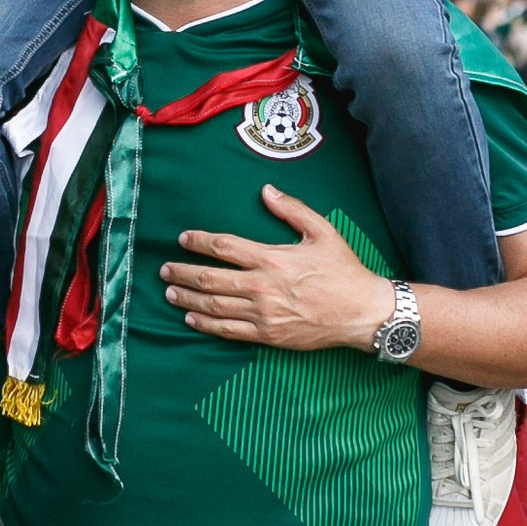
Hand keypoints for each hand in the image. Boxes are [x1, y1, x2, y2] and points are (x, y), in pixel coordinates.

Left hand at [160, 188, 396, 352]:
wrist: (361, 312)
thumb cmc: (343, 270)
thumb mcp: (322, 231)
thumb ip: (292, 209)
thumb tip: (266, 190)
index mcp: (271, 258)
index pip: (224, 247)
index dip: (199, 241)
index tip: (183, 239)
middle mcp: (262, 286)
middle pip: (209, 278)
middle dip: (182, 271)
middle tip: (165, 268)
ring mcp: (263, 313)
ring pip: (214, 305)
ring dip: (188, 297)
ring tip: (170, 291)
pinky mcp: (268, 335)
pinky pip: (229, 330)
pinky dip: (206, 324)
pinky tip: (192, 318)